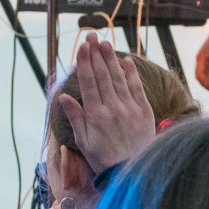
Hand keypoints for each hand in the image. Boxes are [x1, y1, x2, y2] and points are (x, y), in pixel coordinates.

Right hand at [54, 32, 157, 174]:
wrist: (133, 172)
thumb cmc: (103, 159)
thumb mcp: (83, 141)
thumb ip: (75, 117)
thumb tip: (64, 96)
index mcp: (95, 115)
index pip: (88, 82)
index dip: (84, 62)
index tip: (81, 47)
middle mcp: (113, 108)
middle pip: (103, 75)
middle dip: (96, 54)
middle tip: (91, 36)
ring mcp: (130, 108)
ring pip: (119, 77)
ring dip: (111, 58)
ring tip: (105, 42)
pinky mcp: (144, 111)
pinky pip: (136, 87)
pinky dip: (131, 72)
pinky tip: (126, 59)